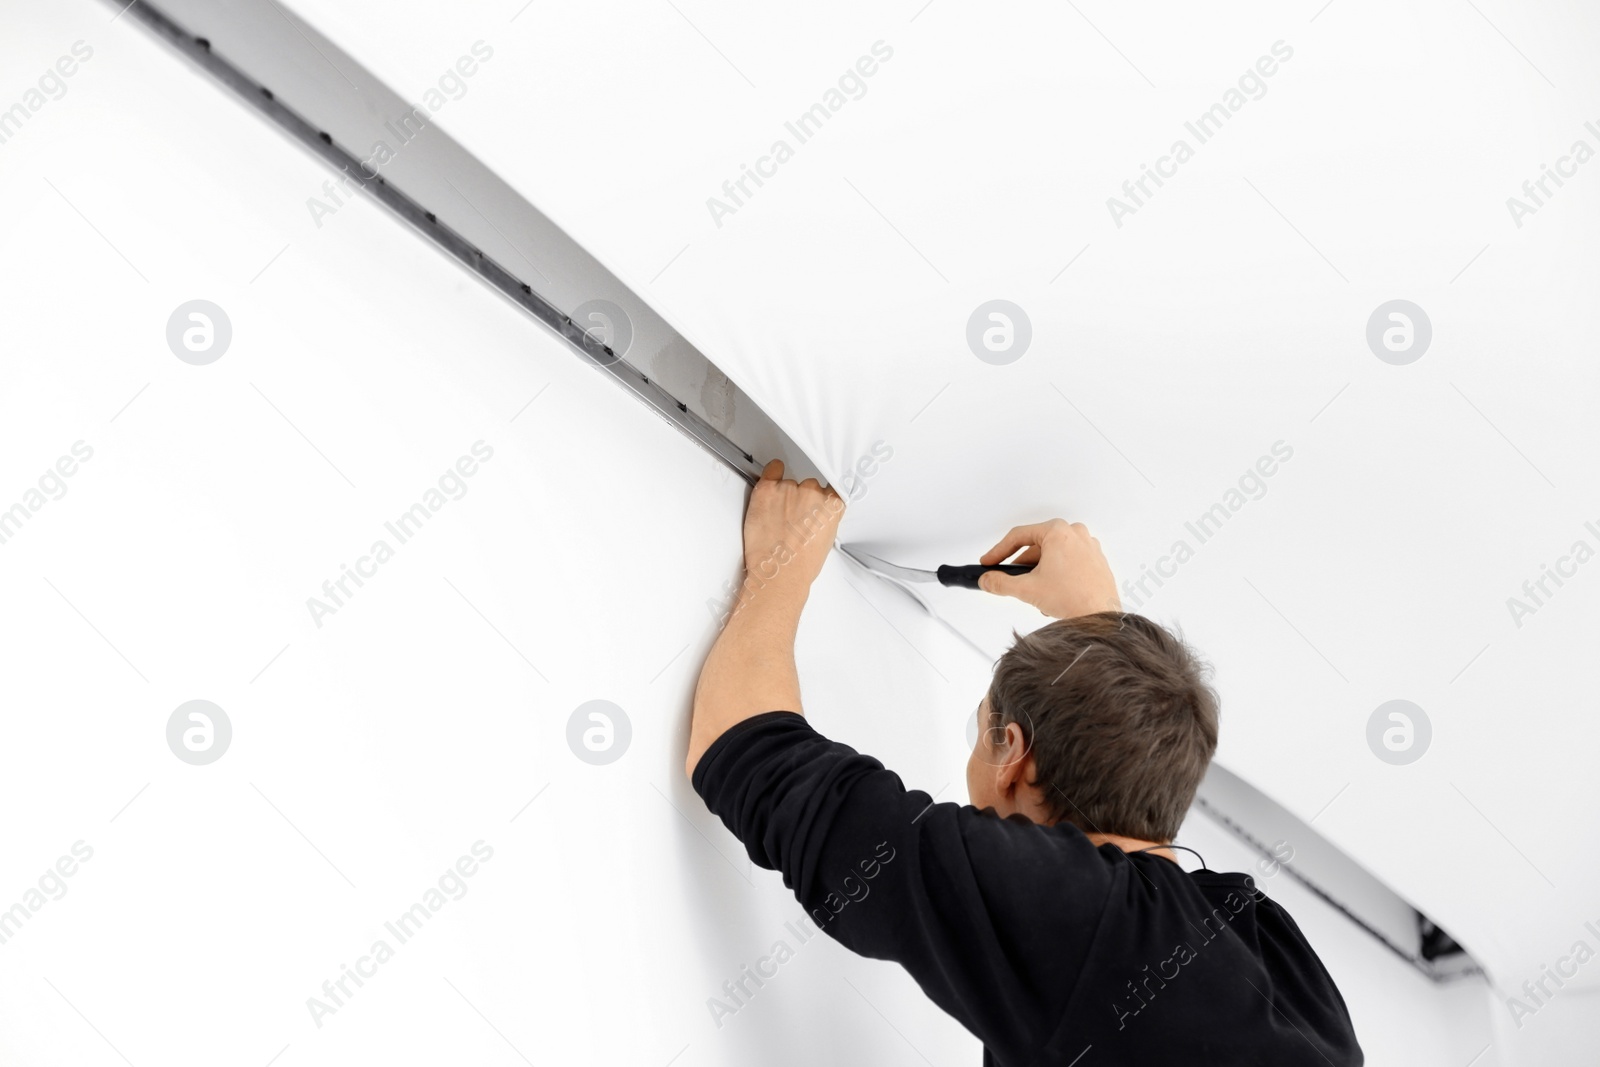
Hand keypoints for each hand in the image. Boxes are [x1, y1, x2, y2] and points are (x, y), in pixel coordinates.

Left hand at [739, 459, 843, 605]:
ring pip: (789, 483)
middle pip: (809, 486)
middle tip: (792, 519)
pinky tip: (772, 480)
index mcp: (832, 505)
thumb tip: (817, 513)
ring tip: (777, 518)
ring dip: (783, 495)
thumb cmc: (801, 564)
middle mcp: (813, 492)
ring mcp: (789, 489)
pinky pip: (771, 470)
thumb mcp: (826, 540)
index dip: (821, 497)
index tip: (816, 502)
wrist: (779, 573)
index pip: (832, 488)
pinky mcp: (767, 490)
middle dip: (801, 499)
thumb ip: (825, 518)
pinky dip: (771, 473)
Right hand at [976, 519, 1119, 618]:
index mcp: (1058, 531)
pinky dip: (1056, 574)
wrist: (1099, 618)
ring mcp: (1088, 546)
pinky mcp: (1096, 560)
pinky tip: (1052, 592)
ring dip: (1039, 571)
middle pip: (1036, 546)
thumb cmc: (1074, 598)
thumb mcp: (1027, 589)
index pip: (1018, 536)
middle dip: (1022, 565)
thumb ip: (1000, 583)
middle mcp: (1075, 533)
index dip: (998, 551)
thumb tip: (988, 580)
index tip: (989, 561)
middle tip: (1010, 579)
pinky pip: (1068, 562)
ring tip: (1035, 591)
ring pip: (1052, 555)